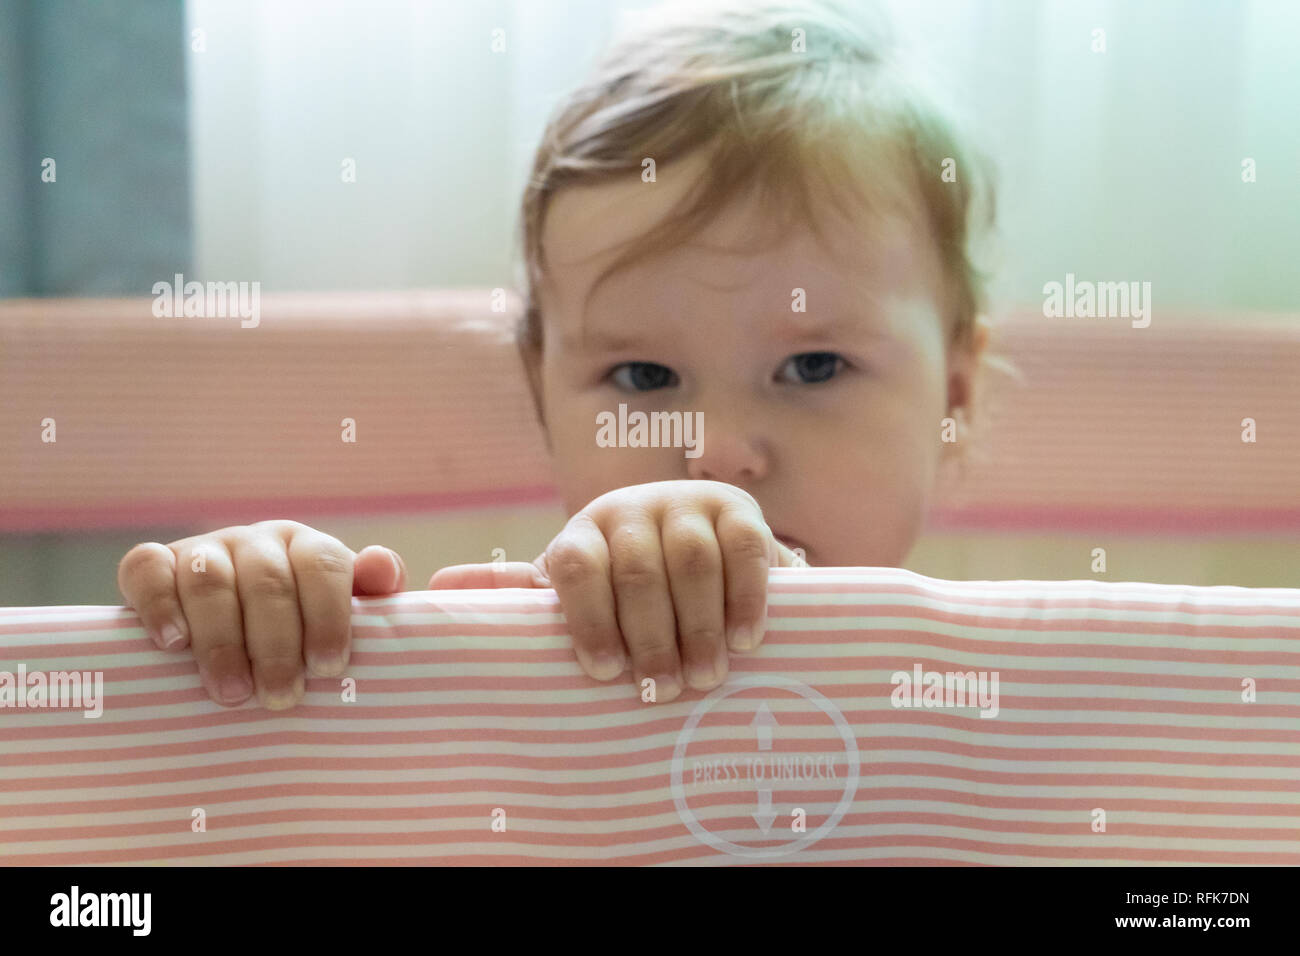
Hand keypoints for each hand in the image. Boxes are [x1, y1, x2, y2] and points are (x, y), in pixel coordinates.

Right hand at [117, 520, 406, 709]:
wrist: (227, 641)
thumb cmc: (298, 636)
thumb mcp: (341, 619)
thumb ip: (371, 596)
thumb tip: (381, 567)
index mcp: (307, 549)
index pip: (323, 564)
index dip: (327, 615)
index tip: (327, 668)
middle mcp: (256, 542)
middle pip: (267, 580)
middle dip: (276, 644)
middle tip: (281, 697)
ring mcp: (203, 549)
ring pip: (209, 578)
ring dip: (221, 639)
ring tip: (232, 693)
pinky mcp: (154, 564)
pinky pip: (147, 569)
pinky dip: (159, 604)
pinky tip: (173, 644)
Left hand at [430, 481, 800, 701]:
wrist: (702, 544)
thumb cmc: (624, 589)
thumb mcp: (576, 594)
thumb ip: (517, 594)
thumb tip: (433, 590)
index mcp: (584, 531)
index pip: (576, 564)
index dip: (589, 619)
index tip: (604, 673)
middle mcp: (632, 509)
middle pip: (639, 570)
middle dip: (651, 637)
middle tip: (663, 692)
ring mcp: (688, 504)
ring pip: (693, 561)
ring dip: (698, 624)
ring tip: (705, 676)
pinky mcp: (740, 510)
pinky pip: (746, 549)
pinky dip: (746, 597)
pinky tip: (745, 639)